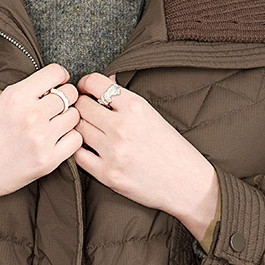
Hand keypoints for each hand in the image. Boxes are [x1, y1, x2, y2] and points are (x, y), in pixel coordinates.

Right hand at [0, 63, 81, 225]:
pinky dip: (69, 140)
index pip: (56, 72)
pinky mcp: (48, 160)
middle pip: (70, 94)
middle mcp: (31, 114)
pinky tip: (56, 141)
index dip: (59, 78)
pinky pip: (76, 140)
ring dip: (67, 120)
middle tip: (54, 109)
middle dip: (65, 100)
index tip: (56, 86)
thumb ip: (22, 91)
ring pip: (75, 117)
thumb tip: (46, 83)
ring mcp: (41, 138)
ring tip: (52, 126)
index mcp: (16, 95)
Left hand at [71, 72, 218, 238]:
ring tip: (89, 131)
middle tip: (84, 112)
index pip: (94, 83)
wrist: (187, 183)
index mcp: (136, 106)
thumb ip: (125, 99)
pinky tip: (89, 148)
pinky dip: (79, 150)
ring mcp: (113, 151)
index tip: (84, 90)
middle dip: (80, 107)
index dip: (85, 85)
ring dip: (80, 128)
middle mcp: (122, 127)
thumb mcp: (152, 114)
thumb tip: (105, 81)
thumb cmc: (171, 148)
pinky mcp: (107, 174)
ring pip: (77, 130)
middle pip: (81, 107)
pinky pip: (78, 155)